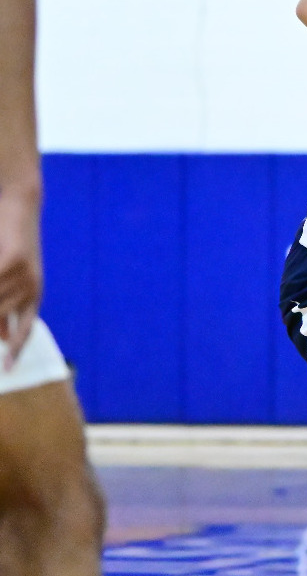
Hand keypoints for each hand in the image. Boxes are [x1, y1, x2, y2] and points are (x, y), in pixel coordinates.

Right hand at [0, 189, 41, 369]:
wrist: (20, 206)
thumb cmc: (9, 243)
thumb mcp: (11, 278)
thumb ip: (6, 306)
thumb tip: (2, 336)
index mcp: (34, 295)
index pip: (24, 330)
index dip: (15, 351)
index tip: (9, 370)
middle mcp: (31, 288)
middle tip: (0, 291)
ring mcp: (22, 275)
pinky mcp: (10, 261)